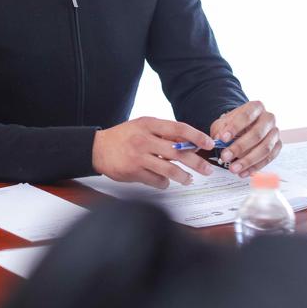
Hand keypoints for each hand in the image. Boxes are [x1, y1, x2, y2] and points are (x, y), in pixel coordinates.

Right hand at [92, 117, 216, 189]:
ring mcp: (138, 156)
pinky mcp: (133, 172)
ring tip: (188, 179)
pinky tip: (165, 181)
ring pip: (169, 170)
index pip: (178, 128)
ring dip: (183, 176)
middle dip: (197, 162)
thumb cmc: (123, 137)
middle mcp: (144, 139)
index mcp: (148, 124)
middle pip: (178, 152)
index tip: (209, 144)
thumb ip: (164, 133)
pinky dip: (165, 183)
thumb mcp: (143, 127)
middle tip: (207, 169)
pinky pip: (157, 181)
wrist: (97, 149)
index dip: (196, 136)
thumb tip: (190, 142)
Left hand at [210, 101, 280, 177]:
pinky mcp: (277, 146)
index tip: (223, 138)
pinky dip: (255, 167)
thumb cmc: (232, 125)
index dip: (235, 127)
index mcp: (256, 107)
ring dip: (248, 161)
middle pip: (257, 134)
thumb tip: (220, 139)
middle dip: (240, 147)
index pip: (246, 115)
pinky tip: (243, 172)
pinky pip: (269, 158)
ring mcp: (275, 132)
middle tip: (225, 157)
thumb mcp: (222, 123)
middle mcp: (268, 118)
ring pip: (265, 148)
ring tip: (233, 169)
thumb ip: (221, 130)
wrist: (242, 129)